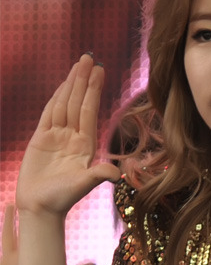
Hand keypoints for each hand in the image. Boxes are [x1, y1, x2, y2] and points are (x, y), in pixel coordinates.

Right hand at [16, 54, 119, 217]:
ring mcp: (56, 136)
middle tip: (89, 56)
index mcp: (85, 144)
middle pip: (77, 101)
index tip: (99, 70)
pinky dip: (55, 98)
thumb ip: (97, 175)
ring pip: (64, 104)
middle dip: (83, 79)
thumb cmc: (62, 198)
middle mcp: (72, 137)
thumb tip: (116, 174)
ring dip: (70, 84)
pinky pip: (49, 113)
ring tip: (78, 64)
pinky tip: (62, 85)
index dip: (93, 90)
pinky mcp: (40, 139)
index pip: (89, 110)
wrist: (41, 208)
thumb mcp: (82, 185)